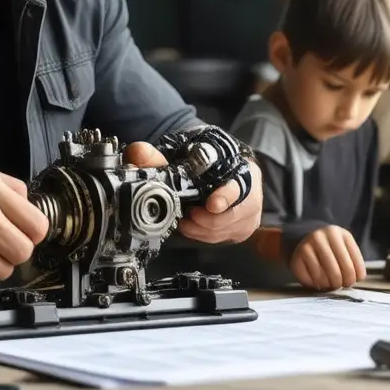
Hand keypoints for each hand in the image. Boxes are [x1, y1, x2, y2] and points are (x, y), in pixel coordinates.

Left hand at [123, 141, 262, 244]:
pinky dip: (206, 235)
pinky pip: (226, 237)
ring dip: (205, 230)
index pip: (242, 184)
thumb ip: (157, 157)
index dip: (228, 195)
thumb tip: (137, 152)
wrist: (211, 168)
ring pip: (231, 229)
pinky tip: (193, 226)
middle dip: (209, 221)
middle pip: (238, 214)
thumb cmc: (199, 161)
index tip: (212, 204)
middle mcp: (252, 191)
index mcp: (243, 168)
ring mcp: (249, 212)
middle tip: (188, 217)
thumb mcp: (179, 156)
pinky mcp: (242, 228)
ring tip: (186, 221)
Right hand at [290, 226, 365, 290]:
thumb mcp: (344, 245)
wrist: (304, 237)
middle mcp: (319, 238)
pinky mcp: (295, 259)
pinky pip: (310, 280)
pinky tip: (320, 281)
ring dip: (330, 285)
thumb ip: (353, 259)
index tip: (354, 280)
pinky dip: (317, 285)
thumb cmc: (330, 246)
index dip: (355, 276)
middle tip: (343, 284)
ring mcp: (305, 247)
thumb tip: (358, 277)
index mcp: (336, 233)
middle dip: (343, 283)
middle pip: (337, 272)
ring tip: (332, 283)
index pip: (352, 262)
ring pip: (323, 278)